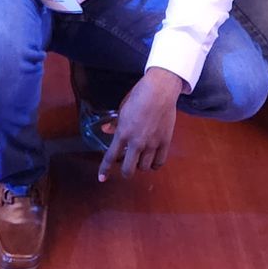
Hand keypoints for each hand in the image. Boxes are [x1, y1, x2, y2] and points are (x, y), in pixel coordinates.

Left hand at [98, 67, 182, 181]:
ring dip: (140, 166)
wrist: (160, 90)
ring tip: (140, 159)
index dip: (104, 170)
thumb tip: (106, 130)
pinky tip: (152, 160)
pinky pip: (159, 162)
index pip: (110, 157)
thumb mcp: (123, 109)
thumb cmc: (139, 96)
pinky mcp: (165, 142)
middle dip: (125, 172)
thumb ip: (115, 123)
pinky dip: (154, 164)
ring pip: (144, 167)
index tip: (102, 178)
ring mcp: (152, 144)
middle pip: (129, 169)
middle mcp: (137, 142)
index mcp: (123, 133)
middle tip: (126, 167)